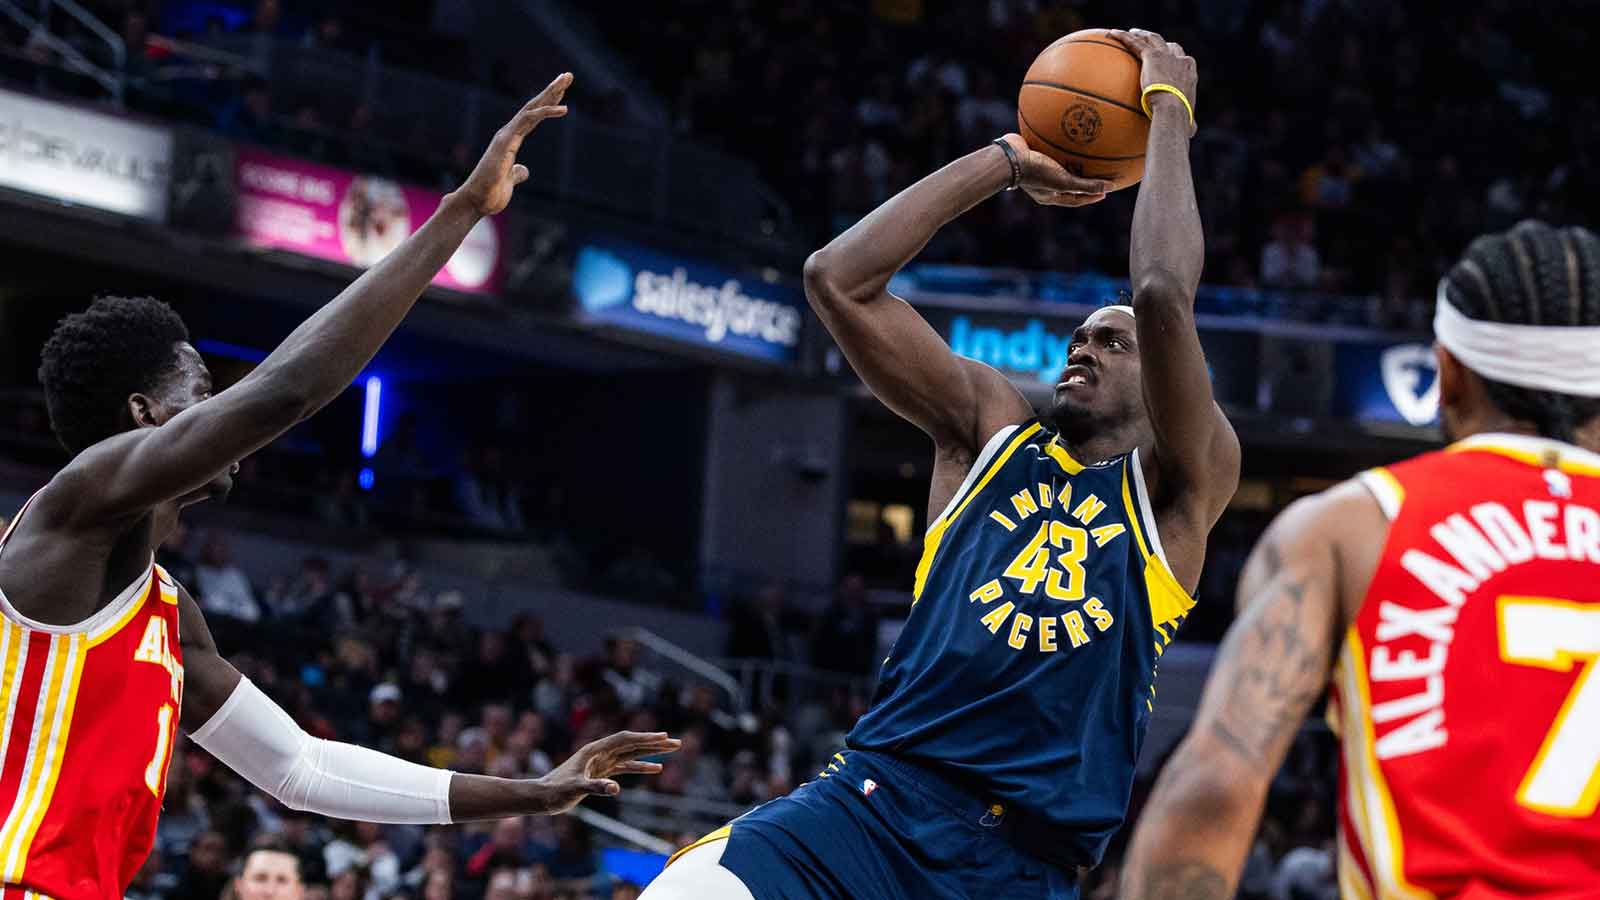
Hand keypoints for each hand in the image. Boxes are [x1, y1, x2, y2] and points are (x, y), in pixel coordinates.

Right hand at [456, 72, 572, 215]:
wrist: (476, 202)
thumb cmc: (490, 194)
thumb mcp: (510, 181)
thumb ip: (516, 172)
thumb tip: (523, 170)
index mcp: (511, 141)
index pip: (533, 116)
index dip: (547, 103)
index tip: (562, 92)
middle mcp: (508, 133)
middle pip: (534, 106)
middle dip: (551, 90)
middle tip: (568, 75)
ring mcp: (506, 135)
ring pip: (531, 107)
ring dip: (550, 92)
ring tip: (566, 79)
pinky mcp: (506, 141)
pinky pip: (528, 120)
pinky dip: (546, 112)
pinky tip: (564, 108)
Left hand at [527, 731, 678, 814]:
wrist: (542, 797)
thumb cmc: (555, 792)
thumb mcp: (576, 789)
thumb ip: (596, 787)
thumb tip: (616, 788)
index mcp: (594, 750)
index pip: (625, 740)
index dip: (644, 738)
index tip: (663, 737)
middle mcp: (600, 753)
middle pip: (632, 744)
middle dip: (654, 742)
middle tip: (676, 742)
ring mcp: (602, 762)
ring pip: (632, 753)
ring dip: (651, 752)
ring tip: (671, 751)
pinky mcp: (602, 773)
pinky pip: (626, 767)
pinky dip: (641, 767)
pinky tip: (655, 769)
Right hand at [998, 134, 1110, 206]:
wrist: (1008, 156)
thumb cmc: (1035, 172)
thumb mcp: (1063, 181)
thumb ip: (1086, 185)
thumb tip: (1111, 187)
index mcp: (1049, 195)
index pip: (1075, 199)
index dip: (1091, 197)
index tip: (1106, 192)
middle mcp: (1043, 184)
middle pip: (1068, 184)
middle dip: (1083, 181)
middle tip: (1098, 175)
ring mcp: (1037, 168)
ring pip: (1060, 166)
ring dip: (1073, 162)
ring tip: (1085, 155)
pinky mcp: (1033, 153)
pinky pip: (1052, 149)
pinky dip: (1062, 145)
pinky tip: (1071, 134)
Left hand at [1110, 29, 1196, 133]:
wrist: (1173, 109)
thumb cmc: (1181, 119)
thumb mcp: (1188, 122)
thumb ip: (1188, 123)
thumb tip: (1190, 135)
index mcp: (1189, 72)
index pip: (1182, 58)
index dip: (1174, 56)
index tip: (1166, 58)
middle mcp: (1180, 59)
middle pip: (1169, 44)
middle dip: (1159, 42)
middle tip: (1148, 42)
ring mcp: (1166, 55)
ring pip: (1152, 38)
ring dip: (1141, 34)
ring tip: (1130, 33)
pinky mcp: (1151, 56)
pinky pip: (1135, 43)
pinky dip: (1124, 37)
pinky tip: (1112, 34)